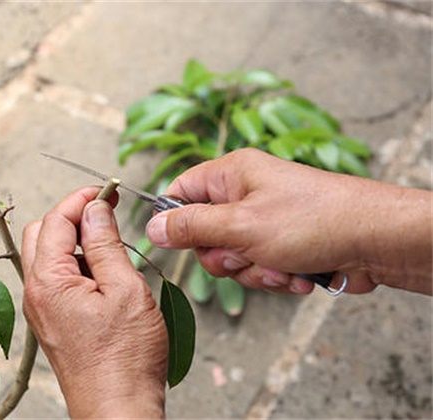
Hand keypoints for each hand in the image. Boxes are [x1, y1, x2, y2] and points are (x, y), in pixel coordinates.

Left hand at [21, 187, 167, 417]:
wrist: (118, 409)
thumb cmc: (125, 358)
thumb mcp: (124, 289)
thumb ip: (105, 243)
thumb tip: (95, 209)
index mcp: (47, 281)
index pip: (54, 220)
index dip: (81, 199)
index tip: (106, 191)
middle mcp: (35, 294)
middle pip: (41, 234)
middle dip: (72, 217)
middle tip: (105, 214)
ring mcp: (41, 310)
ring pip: (48, 257)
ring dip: (75, 242)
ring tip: (111, 249)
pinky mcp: (52, 323)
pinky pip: (56, 281)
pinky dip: (76, 266)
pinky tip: (104, 276)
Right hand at [146, 149, 431, 294]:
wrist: (375, 240)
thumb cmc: (311, 221)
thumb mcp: (239, 226)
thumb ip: (191, 228)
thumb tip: (151, 228)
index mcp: (231, 175)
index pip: (180, 191)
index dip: (173, 219)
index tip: (177, 243)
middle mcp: (245, 195)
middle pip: (204, 234)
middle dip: (224, 256)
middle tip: (245, 254)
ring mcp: (264, 221)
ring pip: (232, 257)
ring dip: (253, 272)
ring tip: (282, 267)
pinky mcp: (282, 245)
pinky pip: (258, 268)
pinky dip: (274, 276)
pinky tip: (298, 274)